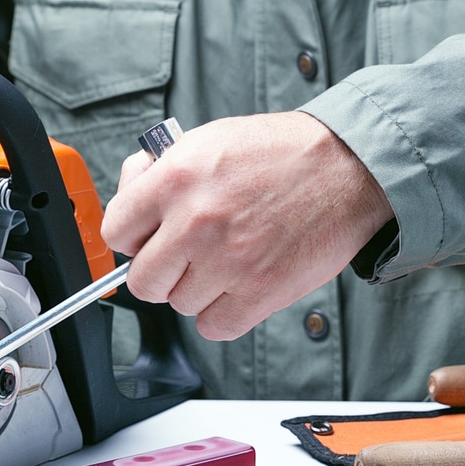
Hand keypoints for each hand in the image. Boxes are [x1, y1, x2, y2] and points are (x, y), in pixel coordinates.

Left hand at [101, 111, 393, 340]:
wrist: (349, 168)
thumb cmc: (282, 153)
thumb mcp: (209, 138)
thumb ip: (161, 170)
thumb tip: (131, 193)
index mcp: (176, 178)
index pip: (115, 232)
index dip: (132, 237)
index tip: (148, 237)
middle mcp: (195, 222)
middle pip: (142, 281)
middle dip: (159, 271)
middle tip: (183, 256)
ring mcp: (227, 261)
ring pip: (179, 304)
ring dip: (196, 290)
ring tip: (225, 260)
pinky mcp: (259, 293)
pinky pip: (213, 327)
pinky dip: (221, 314)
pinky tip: (237, 287)